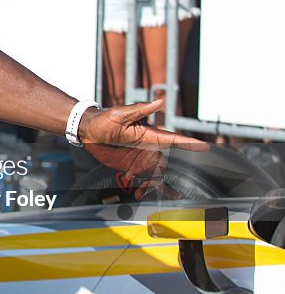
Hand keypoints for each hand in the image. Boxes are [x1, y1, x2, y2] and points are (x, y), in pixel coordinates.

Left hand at [80, 99, 206, 184]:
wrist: (88, 131)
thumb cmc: (104, 119)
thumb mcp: (121, 113)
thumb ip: (140, 109)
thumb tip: (160, 101)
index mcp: (148, 134)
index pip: (172, 139)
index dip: (189, 143)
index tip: (205, 146)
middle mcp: (147, 147)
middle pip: (165, 163)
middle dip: (165, 174)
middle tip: (160, 180)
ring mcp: (139, 158)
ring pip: (155, 174)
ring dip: (155, 185)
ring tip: (147, 192)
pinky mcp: (129, 166)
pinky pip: (142, 179)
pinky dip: (144, 187)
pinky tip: (138, 192)